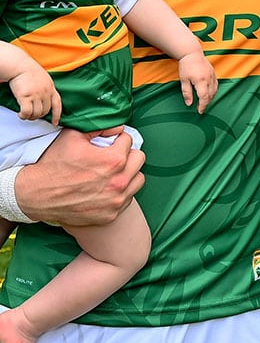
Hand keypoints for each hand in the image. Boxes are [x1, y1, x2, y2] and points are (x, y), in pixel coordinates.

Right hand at [9, 63, 62, 124]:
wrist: (19, 65)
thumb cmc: (28, 70)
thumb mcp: (43, 78)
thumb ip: (45, 88)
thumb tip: (42, 99)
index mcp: (51, 87)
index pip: (57, 104)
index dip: (57, 115)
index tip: (55, 122)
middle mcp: (45, 92)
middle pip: (45, 111)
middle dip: (38, 115)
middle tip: (31, 115)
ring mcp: (36, 95)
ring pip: (36, 113)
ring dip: (30, 117)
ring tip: (25, 115)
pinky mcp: (26, 97)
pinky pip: (27, 112)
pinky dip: (23, 116)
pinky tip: (20, 114)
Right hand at [15, 127, 144, 225]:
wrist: (37, 194)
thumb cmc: (54, 163)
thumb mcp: (73, 136)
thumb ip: (100, 128)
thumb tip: (118, 127)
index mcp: (113, 160)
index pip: (129, 140)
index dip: (117, 139)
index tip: (108, 143)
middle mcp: (118, 181)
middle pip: (139, 158)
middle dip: (127, 154)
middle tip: (113, 156)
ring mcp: (116, 200)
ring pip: (138, 179)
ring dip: (129, 173)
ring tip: (113, 172)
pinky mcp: (110, 215)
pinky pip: (128, 198)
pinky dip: (121, 192)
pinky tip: (106, 187)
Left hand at [178, 51, 217, 113]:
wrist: (192, 53)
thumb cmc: (186, 66)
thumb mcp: (183, 80)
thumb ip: (187, 93)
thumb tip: (189, 104)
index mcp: (201, 81)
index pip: (204, 97)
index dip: (202, 106)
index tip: (200, 112)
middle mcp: (209, 79)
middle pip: (210, 95)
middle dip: (206, 103)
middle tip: (200, 109)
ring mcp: (212, 76)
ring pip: (214, 91)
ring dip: (210, 98)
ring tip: (204, 102)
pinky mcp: (213, 73)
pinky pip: (216, 85)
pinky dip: (213, 92)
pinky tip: (209, 94)